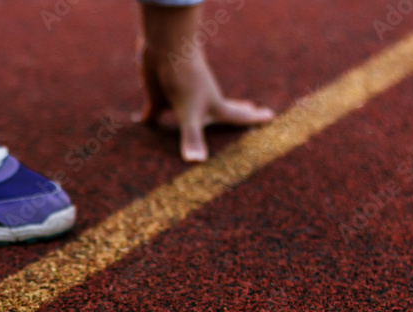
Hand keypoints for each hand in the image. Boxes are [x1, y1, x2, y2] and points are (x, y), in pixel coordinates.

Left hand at [140, 4, 274, 161]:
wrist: (164, 47)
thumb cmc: (183, 78)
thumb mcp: (189, 112)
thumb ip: (192, 138)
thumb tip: (196, 163)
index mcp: (213, 106)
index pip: (237, 116)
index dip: (254, 119)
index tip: (271, 115)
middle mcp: (199, 102)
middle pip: (220, 111)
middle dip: (236, 112)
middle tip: (251, 110)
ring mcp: (180, 97)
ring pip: (190, 113)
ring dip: (197, 119)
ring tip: (204, 121)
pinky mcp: (159, 94)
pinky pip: (154, 111)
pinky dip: (149, 119)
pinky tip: (141, 123)